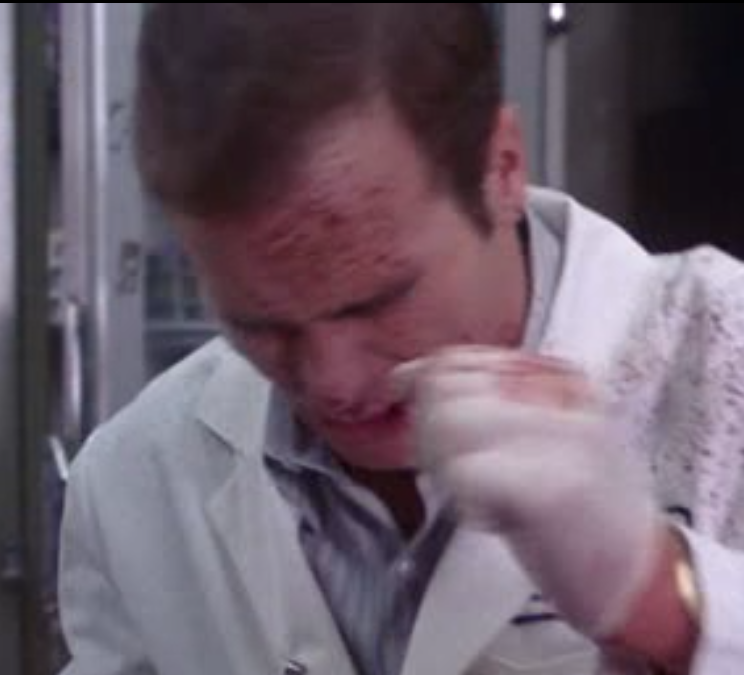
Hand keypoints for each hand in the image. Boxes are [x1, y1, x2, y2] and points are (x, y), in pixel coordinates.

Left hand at [395, 346, 664, 637]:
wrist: (644, 581)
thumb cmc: (586, 515)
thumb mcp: (545, 438)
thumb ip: (489, 405)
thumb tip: (417, 379)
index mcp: (559, 381)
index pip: (463, 358)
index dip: (422, 376)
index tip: (403, 391)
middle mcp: (562, 400)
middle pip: (448, 386)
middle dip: (425, 425)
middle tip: (447, 466)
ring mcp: (560, 440)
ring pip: (451, 422)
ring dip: (442, 462)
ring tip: (471, 492)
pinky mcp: (549, 489)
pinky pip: (467, 472)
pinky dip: (464, 497)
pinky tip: (489, 517)